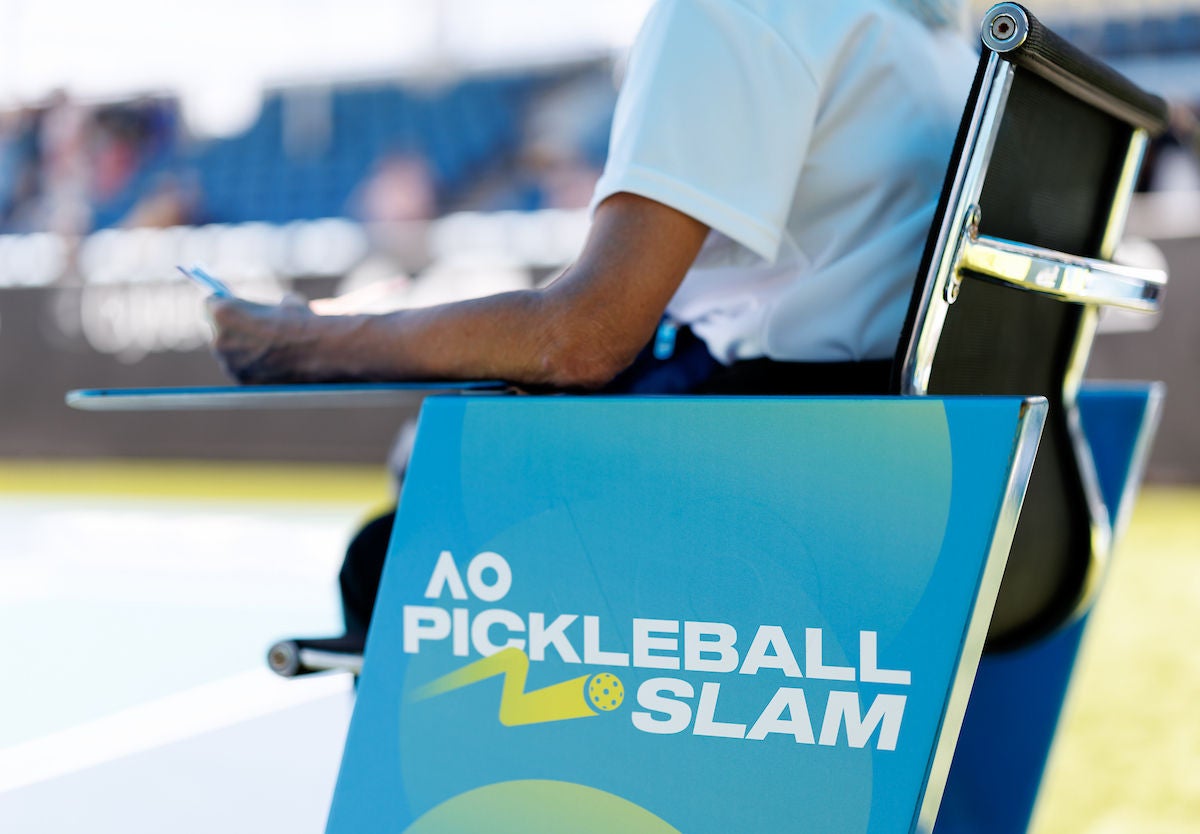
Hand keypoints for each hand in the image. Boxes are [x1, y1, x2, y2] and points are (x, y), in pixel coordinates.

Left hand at [206, 296, 323, 383]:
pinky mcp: (243, 382)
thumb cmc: (304, 323)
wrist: (322, 351)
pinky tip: (276, 364)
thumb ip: (266, 308)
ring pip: (230, 354)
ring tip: (272, 349)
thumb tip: (271, 311)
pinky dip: (255, 368)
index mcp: (223, 313)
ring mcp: (229, 365)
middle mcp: (219, 340)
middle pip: (218, 331)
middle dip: (233, 330)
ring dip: (244, 351)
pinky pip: (243, 371)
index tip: (232, 307)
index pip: (210, 304)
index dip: (224, 304)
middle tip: (253, 330)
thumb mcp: (284, 303)